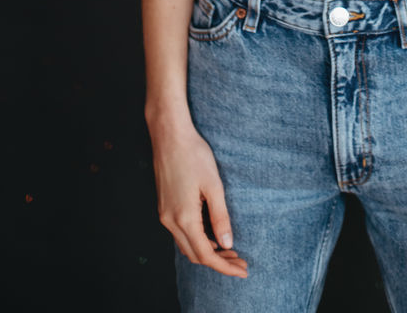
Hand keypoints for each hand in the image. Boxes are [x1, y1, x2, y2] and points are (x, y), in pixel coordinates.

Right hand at [150, 118, 248, 278]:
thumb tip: (227, 244)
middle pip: (195, 255)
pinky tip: (211, 235)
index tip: (243, 271)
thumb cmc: (194, 155)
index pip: (206, 255)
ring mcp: (164, 215)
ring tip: (229, 250)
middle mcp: (170, 221)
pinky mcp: (164, 207)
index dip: (225, 267)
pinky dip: (197, 240)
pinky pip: (180, 234)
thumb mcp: (214, 185)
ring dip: (207, 252)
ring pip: (186, 246)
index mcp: (184, 218)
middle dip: (218, 262)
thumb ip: (220, 217)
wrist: (169, 136)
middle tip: (240, 261)